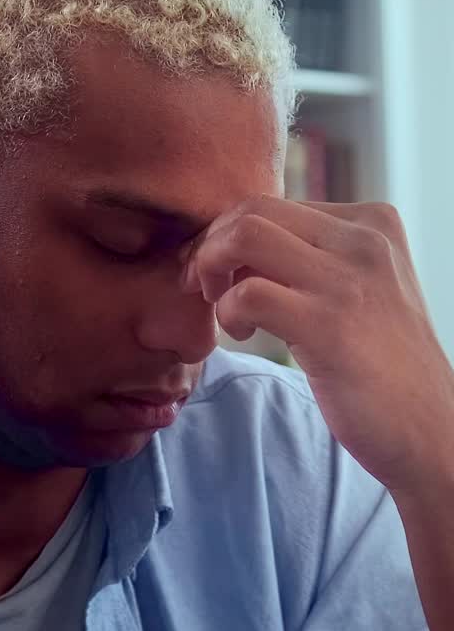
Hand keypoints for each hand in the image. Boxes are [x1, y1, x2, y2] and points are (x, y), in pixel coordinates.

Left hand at [183, 196, 453, 498]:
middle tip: (204, 288)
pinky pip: (247, 293)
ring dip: (211, 270)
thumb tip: (240, 240)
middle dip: (210, 246)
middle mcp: (364, 240)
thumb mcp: (361, 289)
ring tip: (224, 310)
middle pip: (253, 208)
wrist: (426, 427)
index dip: (228, 235)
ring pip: (244, 236)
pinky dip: (227, 312)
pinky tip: (244, 335)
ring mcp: (346, 280)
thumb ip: (317, 258)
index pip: (275, 203)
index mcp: (372, 222)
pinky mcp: (327, 325)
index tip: (218, 274)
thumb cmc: (382, 364)